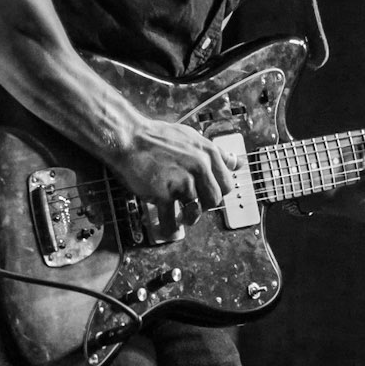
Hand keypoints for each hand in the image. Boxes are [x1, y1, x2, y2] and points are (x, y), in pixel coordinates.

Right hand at [115, 119, 234, 233]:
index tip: (210, 195)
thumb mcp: (192, 137)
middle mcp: (199, 167)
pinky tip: (169, 228)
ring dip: (190, 218)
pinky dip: (170, 228)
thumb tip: (236, 162)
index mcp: (208, 153)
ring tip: (183, 217)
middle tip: (196, 205)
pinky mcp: (164, 194)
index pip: (227, 182)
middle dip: (206, 205)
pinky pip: (170, 219)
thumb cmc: (157, 137)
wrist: (129, 139)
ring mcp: (182, 182)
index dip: (219, 191)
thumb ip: (215, 152)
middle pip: (215, 199)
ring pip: (196, 211)